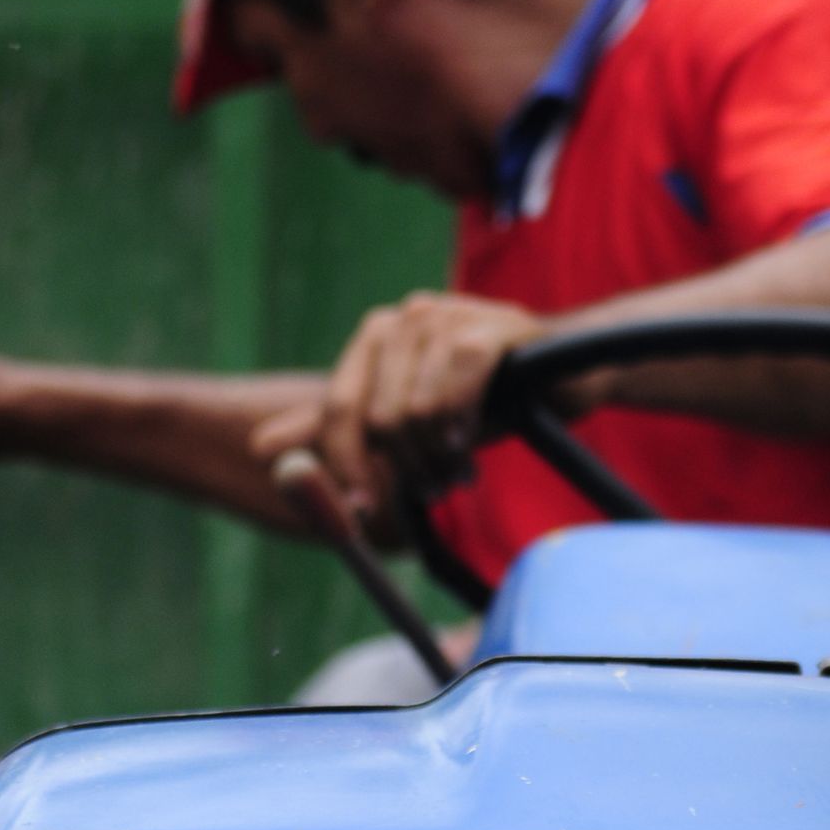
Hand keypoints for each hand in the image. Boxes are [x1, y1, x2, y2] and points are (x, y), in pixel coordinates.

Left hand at [252, 290, 546, 511]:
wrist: (570, 372)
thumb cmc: (487, 398)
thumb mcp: (407, 421)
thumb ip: (339, 428)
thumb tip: (260, 444)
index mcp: (375, 337)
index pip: (337, 409)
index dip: (346, 467)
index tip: (365, 512)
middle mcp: (402, 318)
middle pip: (375, 419)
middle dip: (404, 469)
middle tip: (435, 488)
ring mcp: (443, 317)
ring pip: (413, 414)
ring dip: (437, 459)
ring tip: (461, 467)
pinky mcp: (485, 329)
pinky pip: (452, 397)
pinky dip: (462, 433)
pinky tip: (474, 443)